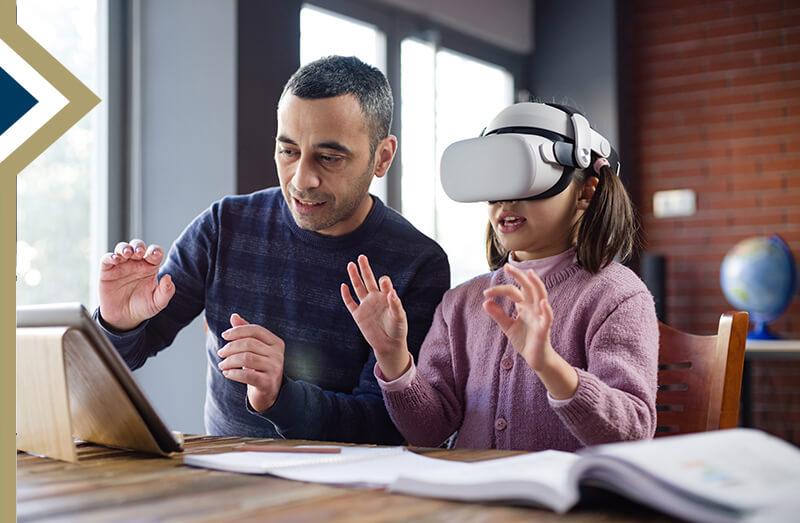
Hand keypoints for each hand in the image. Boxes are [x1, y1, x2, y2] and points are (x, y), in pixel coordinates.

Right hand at [98, 239, 174, 330]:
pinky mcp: (107, 271)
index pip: (154, 253)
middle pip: (138, 246)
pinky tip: (115, 259)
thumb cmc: (142, 307)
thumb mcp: (157, 302)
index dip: (155, 251)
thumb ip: (166, 291)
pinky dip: (110, 256)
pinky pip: (107, 259)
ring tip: (127, 253)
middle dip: (138, 246)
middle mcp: (136, 263)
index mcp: (150, 267)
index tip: (155, 254)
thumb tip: (168, 277)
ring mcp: (121, 265)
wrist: (124, 318)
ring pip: (122, 248)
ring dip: (124, 248)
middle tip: (139, 252)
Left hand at [218, 313, 284, 412]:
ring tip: (222, 365)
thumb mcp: (254, 349)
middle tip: (220, 353)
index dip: (238, 330)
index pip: (256, 330)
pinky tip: (227, 373)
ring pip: (246, 358)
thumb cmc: (259, 368)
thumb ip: (246, 333)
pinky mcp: (267, 383)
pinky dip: (233, 373)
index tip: (224, 335)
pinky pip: (247, 375)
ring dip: (229, 361)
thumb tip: (234, 316)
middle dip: (231, 347)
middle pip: (249, 344)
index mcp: (276, 342)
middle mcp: (278, 354)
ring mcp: (274, 369)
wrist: (269, 393)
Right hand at [340, 255, 410, 380]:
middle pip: (368, 280)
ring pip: (358, 288)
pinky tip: (343, 285)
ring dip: (354, 277)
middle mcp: (375, 299)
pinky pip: (350, 303)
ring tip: (351, 264)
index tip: (384, 283)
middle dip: (365, 269)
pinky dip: (346, 295)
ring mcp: (366, 306)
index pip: (384, 284)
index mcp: (387, 297)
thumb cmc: (398, 330)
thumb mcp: (399, 317)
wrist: (389, 345)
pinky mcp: (358, 315)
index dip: (384, 282)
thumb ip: (396, 305)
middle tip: (362, 257)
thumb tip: (391, 292)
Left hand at [482, 264, 554, 370]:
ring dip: (537, 285)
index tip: (486, 293)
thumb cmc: (524, 340)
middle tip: (508, 266)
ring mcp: (540, 317)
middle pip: (528, 287)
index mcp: (524, 306)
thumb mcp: (507, 326)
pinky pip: (547, 318)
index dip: (499, 290)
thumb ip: (498, 314)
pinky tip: (542, 303)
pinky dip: (546, 310)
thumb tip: (485, 301)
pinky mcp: (544, 329)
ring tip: (530, 274)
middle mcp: (533, 308)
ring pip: (541, 297)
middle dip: (519, 276)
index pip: (513, 292)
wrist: (535, 359)